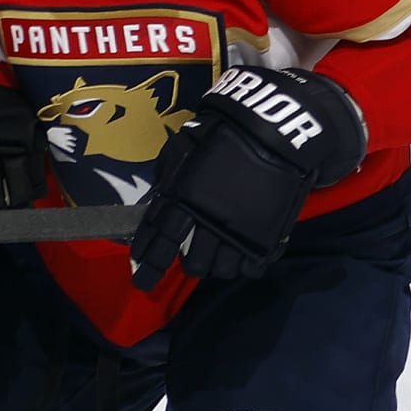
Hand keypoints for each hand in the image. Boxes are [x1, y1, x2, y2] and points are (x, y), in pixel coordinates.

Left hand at [131, 66, 365, 282]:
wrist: (269, 132)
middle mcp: (206, 223)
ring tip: (218, 255)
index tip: (141, 278)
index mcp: (181, 202)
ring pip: (219, 270)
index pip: (158, 242)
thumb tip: (160, 200)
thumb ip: (169, 178)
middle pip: (192, 264)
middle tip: (192, 257)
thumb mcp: (183, 151)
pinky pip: (249, 267)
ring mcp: (236, 234)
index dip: (148, 264)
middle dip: (189, 263)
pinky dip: (242, 264)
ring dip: (214, 266)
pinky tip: (241, 255)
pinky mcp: (263, 238)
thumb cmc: (221, 135)